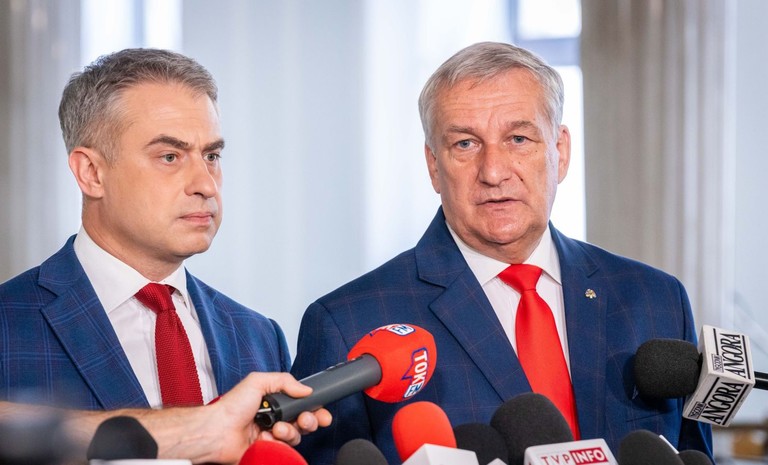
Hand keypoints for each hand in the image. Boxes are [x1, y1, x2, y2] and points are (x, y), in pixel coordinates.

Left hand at [190, 372, 330, 462]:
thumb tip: (305, 389)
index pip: (303, 404)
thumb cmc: (231, 406)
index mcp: (276, 401)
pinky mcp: (269, 449)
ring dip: (290, 431)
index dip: (315, 409)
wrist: (217, 431)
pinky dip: (276, 443)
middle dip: (309, 421)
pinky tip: (265, 437)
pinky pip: (283, 448)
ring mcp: (273, 435)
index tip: (322, 412)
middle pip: (305, 422)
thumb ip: (285, 381)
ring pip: (296, 436)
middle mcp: (277, 418)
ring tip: (276, 428)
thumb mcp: (258, 382)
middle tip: (303, 419)